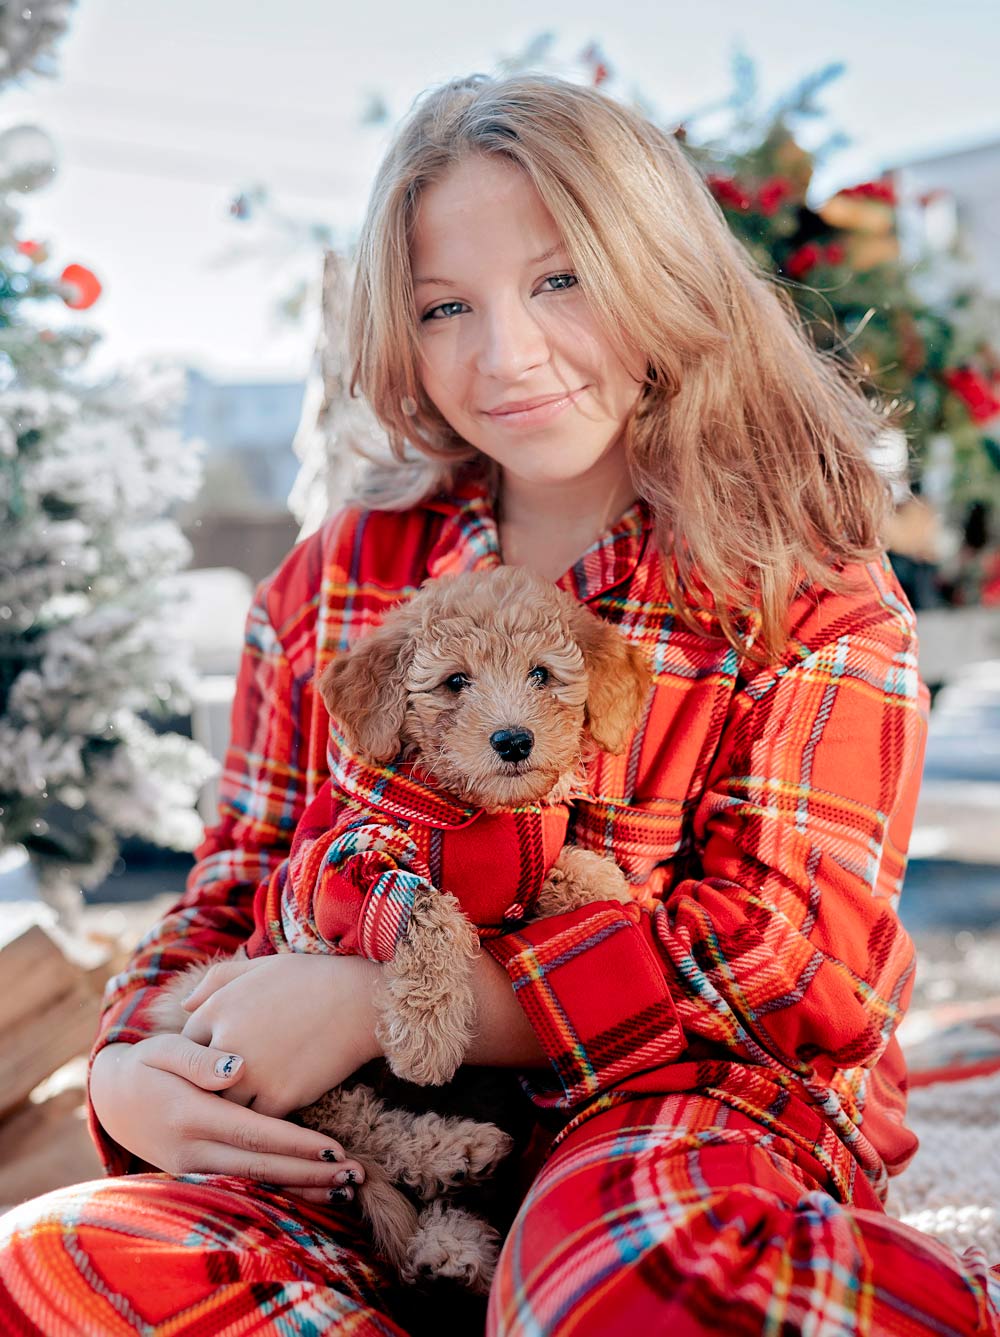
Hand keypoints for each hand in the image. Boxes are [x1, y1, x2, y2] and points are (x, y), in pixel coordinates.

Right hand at [89, 1038, 366, 1206]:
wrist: (110, 1098)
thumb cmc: (145, 1064)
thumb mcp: (163, 1049)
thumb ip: (198, 1057)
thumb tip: (237, 1068)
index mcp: (191, 1115)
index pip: (254, 1133)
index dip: (296, 1143)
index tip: (335, 1149)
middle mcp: (192, 1151)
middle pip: (261, 1167)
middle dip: (311, 1174)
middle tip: (356, 1175)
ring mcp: (193, 1169)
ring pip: (255, 1185)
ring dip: (301, 1189)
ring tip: (345, 1189)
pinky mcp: (196, 1176)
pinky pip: (244, 1188)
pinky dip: (279, 1193)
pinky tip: (312, 1194)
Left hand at [180, 952, 381, 1116]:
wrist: (361, 999)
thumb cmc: (312, 978)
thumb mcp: (259, 967)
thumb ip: (216, 981)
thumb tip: (185, 1007)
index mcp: (218, 1008)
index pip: (185, 1047)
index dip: (200, 1057)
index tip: (214, 1064)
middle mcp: (227, 1040)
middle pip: (198, 1083)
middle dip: (208, 1090)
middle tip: (219, 1097)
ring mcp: (252, 1072)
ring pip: (224, 1108)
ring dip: (233, 1110)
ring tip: (244, 1111)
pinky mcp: (280, 1097)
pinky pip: (256, 1122)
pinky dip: (262, 1121)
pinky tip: (272, 1116)